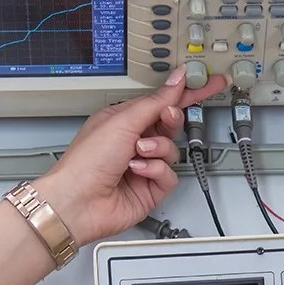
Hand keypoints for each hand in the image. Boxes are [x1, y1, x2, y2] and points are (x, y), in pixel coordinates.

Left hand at [32, 66, 227, 243]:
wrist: (78, 202)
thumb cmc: (86, 162)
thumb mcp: (123, 121)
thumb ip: (155, 102)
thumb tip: (176, 82)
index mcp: (123, 120)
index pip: (160, 101)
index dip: (183, 92)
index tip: (205, 82)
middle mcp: (133, 142)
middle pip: (170, 124)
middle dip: (171, 120)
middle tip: (169, 117)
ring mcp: (143, 165)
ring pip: (172, 150)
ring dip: (158, 149)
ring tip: (139, 152)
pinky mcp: (151, 188)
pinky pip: (170, 174)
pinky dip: (156, 171)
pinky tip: (138, 172)